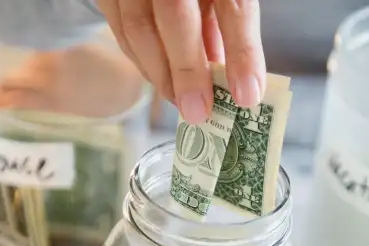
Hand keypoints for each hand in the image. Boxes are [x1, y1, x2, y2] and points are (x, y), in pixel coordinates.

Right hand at [96, 0, 264, 123]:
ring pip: (137, 25)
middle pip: (175, 12)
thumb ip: (228, 24)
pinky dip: (140, 59)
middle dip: (188, 69)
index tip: (248, 95)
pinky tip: (159, 79)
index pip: (233, 6)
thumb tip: (233, 79)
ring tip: (180, 102)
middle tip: (198, 112)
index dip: (242, 52)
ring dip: (159, 73)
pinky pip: (120, 27)